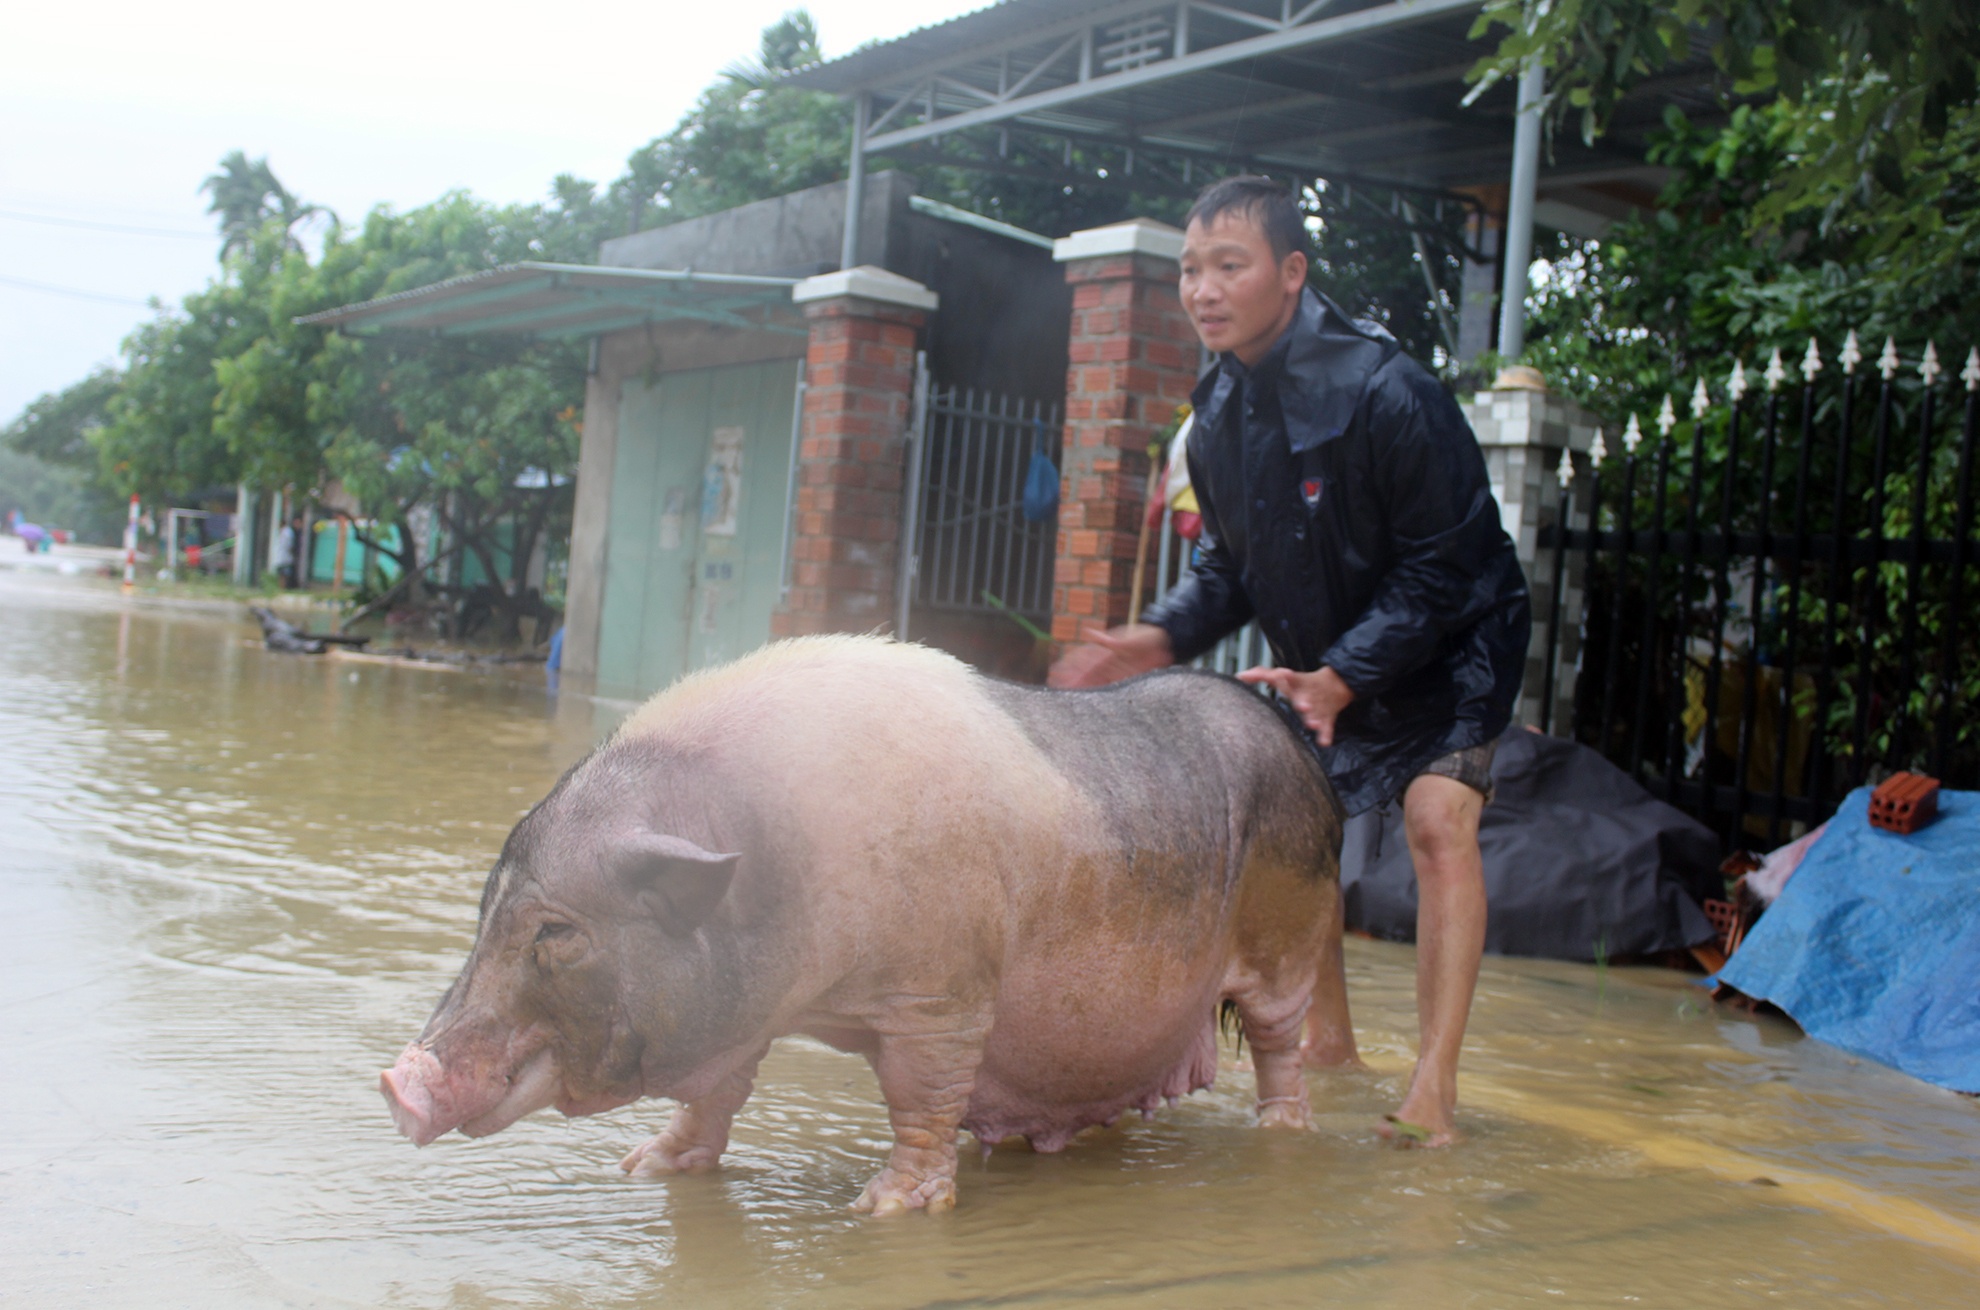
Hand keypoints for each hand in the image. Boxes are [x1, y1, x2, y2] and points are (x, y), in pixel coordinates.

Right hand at [1048, 624, 1173, 687]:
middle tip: (1055, 687)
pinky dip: (1098, 695)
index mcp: (1106, 651)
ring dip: (1081, 689)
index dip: (1069, 666)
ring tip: (1066, 695)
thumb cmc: (1145, 637)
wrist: (1165, 642)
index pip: (1083, 660)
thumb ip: (1110, 641)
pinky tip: (1088, 701)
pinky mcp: (1125, 681)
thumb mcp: (1128, 637)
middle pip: (1085, 673)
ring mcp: (1116, 672)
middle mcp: (1108, 663)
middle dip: (1070, 680)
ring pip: (1094, 683)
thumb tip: (1088, 633)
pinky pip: (1109, 690)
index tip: (1056, 672)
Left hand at [1238, 665, 1355, 746]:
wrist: (1337, 684)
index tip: (1281, 674)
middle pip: (1304, 699)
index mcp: (1296, 684)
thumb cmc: (1301, 683)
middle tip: (1302, 706)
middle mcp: (1306, 695)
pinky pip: (1327, 728)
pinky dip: (1326, 735)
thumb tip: (1239, 675)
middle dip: (1303, 702)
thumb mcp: (1284, 676)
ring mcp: (1317, 707)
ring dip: (1313, 719)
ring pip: (1316, 714)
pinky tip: (1324, 742)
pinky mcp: (1327, 718)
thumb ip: (1262, 674)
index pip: (1288, 678)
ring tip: (1311, 724)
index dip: (1283, 677)